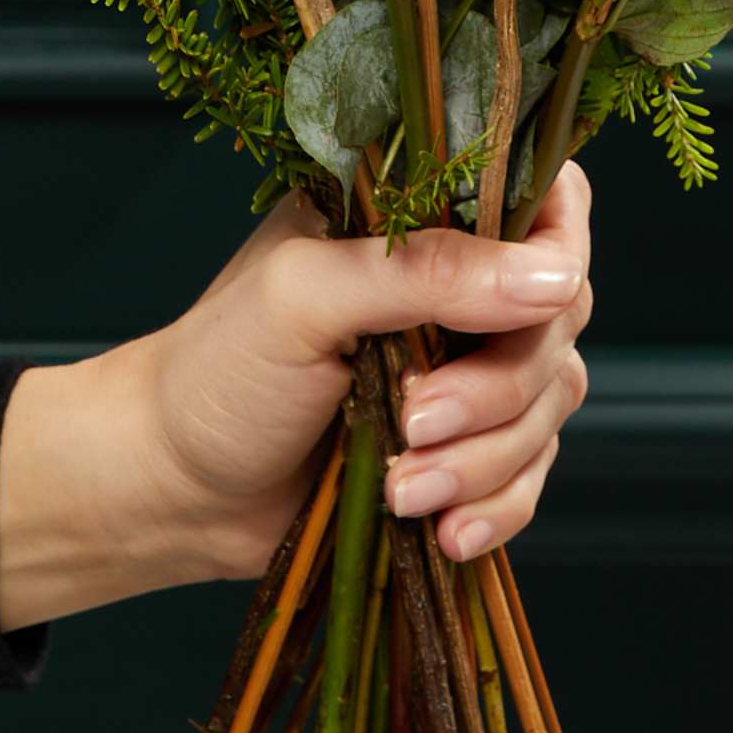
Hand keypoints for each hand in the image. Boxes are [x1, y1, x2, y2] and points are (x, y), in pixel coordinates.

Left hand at [0, 164, 592, 628]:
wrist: (171, 489)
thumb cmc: (215, 371)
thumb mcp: (306, 296)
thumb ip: (425, 272)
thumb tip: (554, 277)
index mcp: (418, 215)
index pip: (544, 200)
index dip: (560, 249)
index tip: (531, 308)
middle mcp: (456, 285)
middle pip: (556, 319)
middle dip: (496, 388)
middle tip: (414, 419)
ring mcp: (465, 370)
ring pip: (548, 406)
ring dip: (483, 461)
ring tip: (401, 490)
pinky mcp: (464, 450)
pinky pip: (530, 478)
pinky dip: (496, 510)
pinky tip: (443, 532)